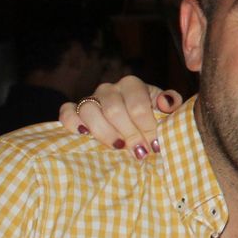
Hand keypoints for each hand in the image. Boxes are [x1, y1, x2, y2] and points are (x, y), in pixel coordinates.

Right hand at [58, 76, 180, 157]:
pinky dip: (73, 123)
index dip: (146, 127)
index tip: (154, 145)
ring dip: (105, 133)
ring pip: (89, 110)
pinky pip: (67, 112)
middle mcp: (110, 89)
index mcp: (132, 85)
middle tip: (140, 152)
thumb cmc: (152, 118)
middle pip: (114, 110)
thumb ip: (170, 105)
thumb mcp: (165, 111)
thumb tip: (166, 103)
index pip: (137, 104)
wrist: (134, 125)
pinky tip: (84, 135)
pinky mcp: (76, 110)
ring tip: (118, 147)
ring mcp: (91, 98)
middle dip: (129, 134)